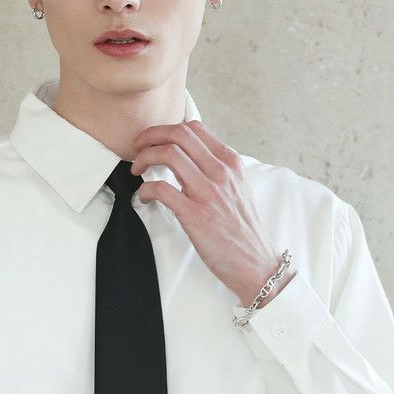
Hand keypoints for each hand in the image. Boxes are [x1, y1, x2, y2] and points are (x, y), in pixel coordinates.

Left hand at [130, 120, 292, 308]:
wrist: (256, 264)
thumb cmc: (244, 231)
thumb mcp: (239, 189)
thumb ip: (218, 171)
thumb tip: (192, 160)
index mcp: (231, 163)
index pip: (194, 129)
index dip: (166, 129)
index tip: (153, 140)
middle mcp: (221, 172)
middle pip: (178, 134)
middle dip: (150, 136)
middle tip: (138, 148)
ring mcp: (208, 192)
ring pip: (168, 155)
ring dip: (144, 158)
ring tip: (137, 170)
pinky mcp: (195, 214)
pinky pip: (161, 189)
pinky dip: (145, 190)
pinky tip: (144, 197)